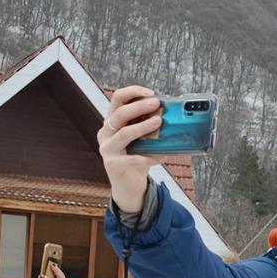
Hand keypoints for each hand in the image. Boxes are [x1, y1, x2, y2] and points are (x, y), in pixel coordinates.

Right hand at [97, 85, 165, 213]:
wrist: (128, 185)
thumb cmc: (137, 157)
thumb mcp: (142, 139)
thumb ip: (149, 127)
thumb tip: (171, 114)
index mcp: (112, 122)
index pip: (117, 99)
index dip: (133, 92)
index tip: (151, 93)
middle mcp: (106, 133)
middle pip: (120, 114)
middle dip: (139, 106)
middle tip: (157, 104)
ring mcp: (107, 149)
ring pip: (124, 133)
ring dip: (144, 127)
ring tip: (160, 122)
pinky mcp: (113, 165)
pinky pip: (134, 158)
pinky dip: (151, 156)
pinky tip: (163, 156)